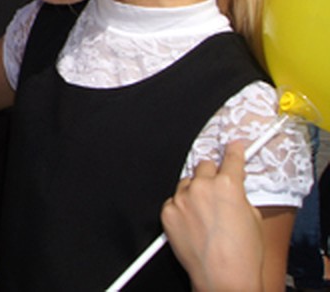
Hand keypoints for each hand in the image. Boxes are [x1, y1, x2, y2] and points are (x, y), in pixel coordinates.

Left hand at [160, 143, 262, 291]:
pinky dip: (181, 207)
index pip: (231, 158)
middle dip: (212, 174)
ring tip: (204, 213)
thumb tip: (234, 190)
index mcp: (228, 186)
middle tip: (217, 190)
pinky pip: (174, 200)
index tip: (233, 144)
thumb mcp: (254, 219)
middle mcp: (202, 187)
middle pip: (204, 166)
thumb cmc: (243, 255)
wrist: (223, 277)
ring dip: (194, 191)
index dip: (234, 149)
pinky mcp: (167, 211)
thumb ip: (241, 197)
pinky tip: (192, 223)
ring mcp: (182, 198)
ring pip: (187, 183)